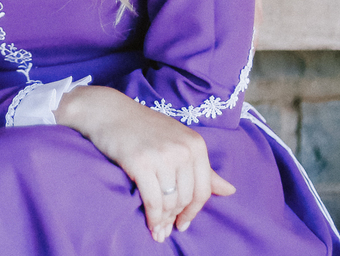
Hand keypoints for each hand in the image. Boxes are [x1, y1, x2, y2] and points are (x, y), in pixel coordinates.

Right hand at [54, 85, 234, 242]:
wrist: (108, 111)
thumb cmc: (143, 128)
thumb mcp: (178, 141)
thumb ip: (203, 168)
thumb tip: (231, 191)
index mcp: (195, 144)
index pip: (204, 189)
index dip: (194, 211)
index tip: (184, 222)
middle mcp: (183, 149)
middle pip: (187, 197)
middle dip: (177, 217)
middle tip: (166, 228)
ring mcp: (162, 155)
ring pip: (170, 200)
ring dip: (164, 219)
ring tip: (157, 228)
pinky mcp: (140, 163)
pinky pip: (153, 200)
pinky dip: (153, 217)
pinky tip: (150, 223)